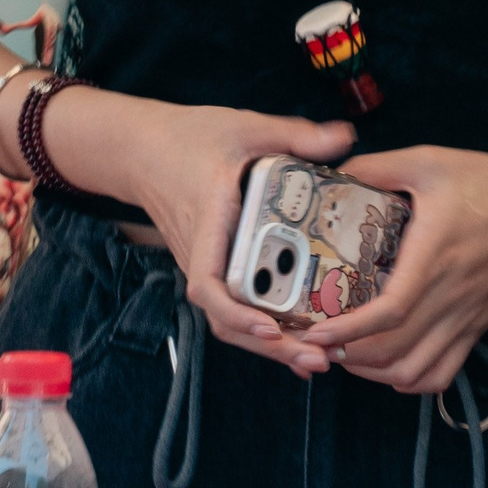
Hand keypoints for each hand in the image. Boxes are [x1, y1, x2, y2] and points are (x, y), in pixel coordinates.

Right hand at [66, 94, 355, 376]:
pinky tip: (301, 346)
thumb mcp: (245, 127)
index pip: (209, 282)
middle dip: (270, 346)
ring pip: (230, 321)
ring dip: (271, 347)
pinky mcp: (214, 268)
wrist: (140, 149)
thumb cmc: (189, 137)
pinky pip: (235, 308)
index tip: (269, 324)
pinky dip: (265, 331)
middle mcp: (202, 254)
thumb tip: (346, 137)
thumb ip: (295, 135)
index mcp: (209, 221)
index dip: (236, 311)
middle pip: (226, 318)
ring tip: (319, 361)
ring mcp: (206, 265)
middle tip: (319, 359)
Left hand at [300, 144, 487, 396]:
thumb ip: (376, 168)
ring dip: (375, 372)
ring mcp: (466, 316)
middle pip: (394, 350)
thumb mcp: (427, 162)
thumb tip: (331, 173)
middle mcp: (451, 296)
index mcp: (434, 258)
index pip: (390, 313)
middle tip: (317, 342)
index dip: (349, 330)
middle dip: (348, 354)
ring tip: (347, 355)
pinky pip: (445, 372)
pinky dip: (412, 380)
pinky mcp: (477, 324)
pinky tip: (391, 366)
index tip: (317, 332)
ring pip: (415, 370)